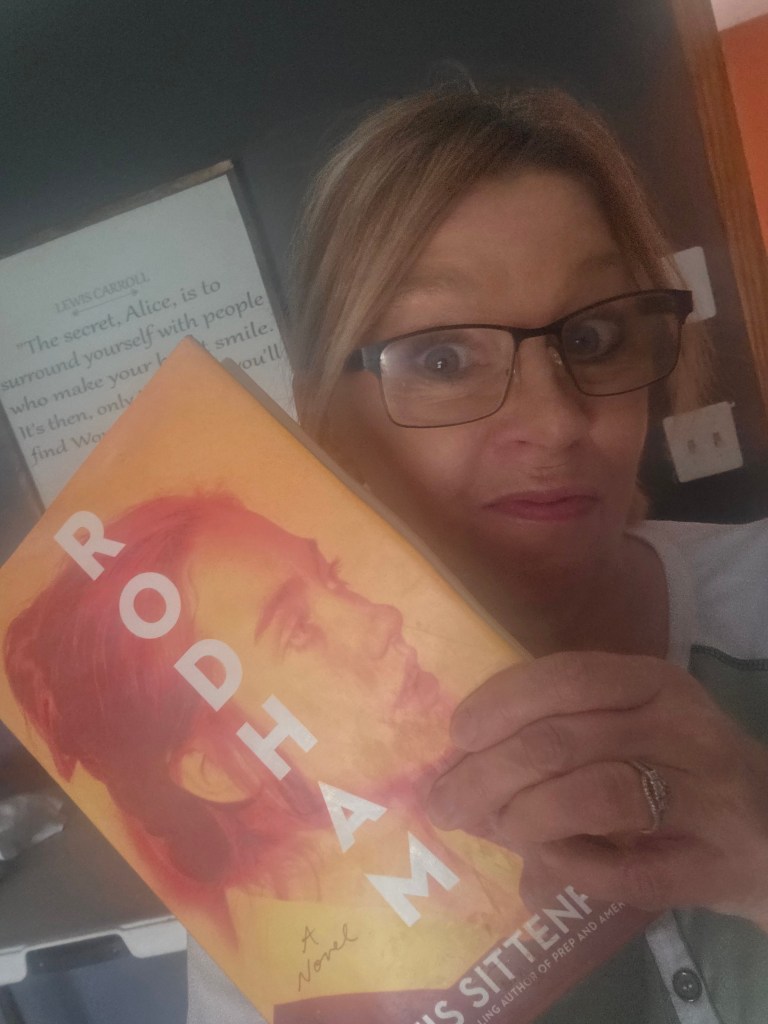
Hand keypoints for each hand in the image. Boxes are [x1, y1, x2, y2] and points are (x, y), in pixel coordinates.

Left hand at [426, 651, 767, 927]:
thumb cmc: (677, 767)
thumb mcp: (628, 726)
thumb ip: (558, 731)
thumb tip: (460, 763)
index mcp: (652, 683)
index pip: (566, 678)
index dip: (500, 705)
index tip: (456, 735)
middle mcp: (681, 728)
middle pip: (560, 742)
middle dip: (486, 775)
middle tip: (445, 803)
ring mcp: (704, 795)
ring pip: (590, 795)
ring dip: (522, 818)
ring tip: (493, 830)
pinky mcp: (713, 864)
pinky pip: (621, 869)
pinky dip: (567, 866)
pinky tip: (541, 866)